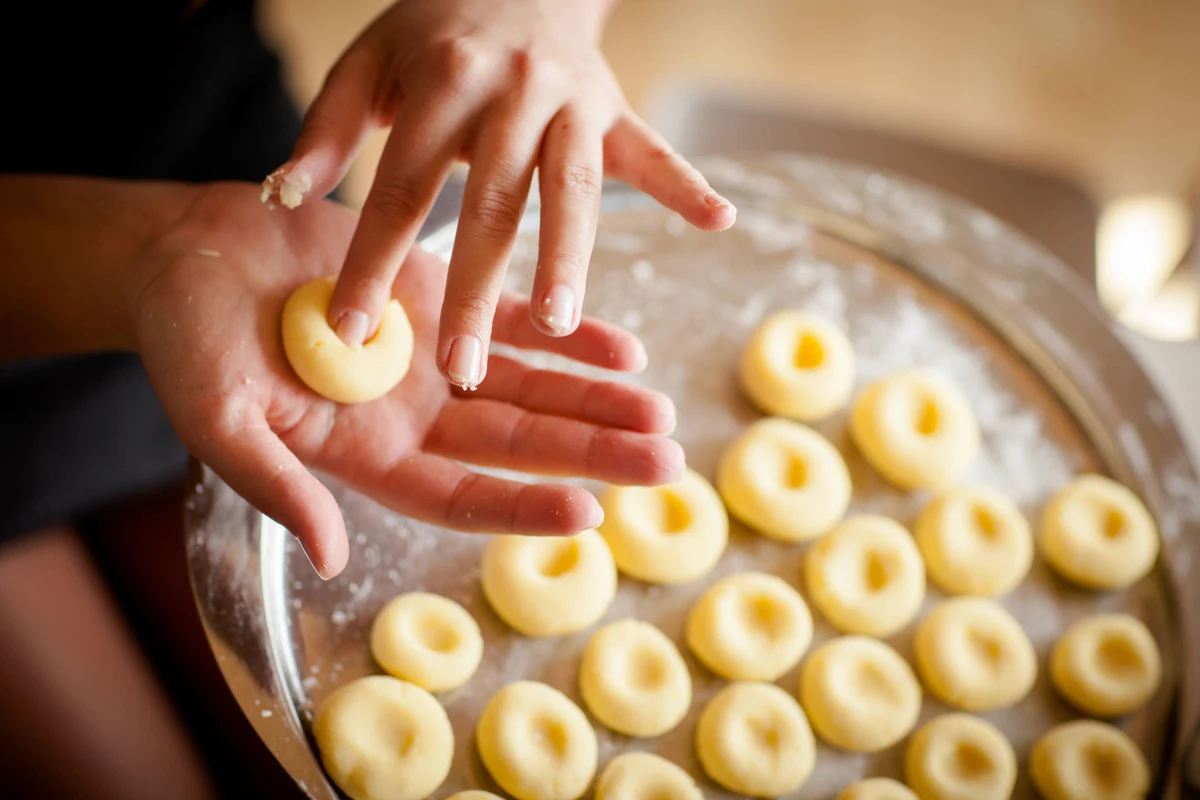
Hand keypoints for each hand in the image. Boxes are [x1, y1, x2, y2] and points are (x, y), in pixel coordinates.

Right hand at [131, 184, 681, 578]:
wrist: (189, 252)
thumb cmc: (185, 341)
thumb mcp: (218, 418)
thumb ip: (276, 484)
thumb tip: (330, 557)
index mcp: (367, 456)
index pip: (460, 495)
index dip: (522, 506)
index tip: (588, 513)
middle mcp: (414, 415)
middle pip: (519, 444)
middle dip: (592, 452)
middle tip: (668, 464)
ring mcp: (433, 356)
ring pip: (532, 385)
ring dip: (596, 396)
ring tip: (660, 409)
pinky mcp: (439, 295)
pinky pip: (514, 318)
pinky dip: (566, 332)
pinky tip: (623, 347)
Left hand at [263, 0, 735, 388]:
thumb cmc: (431, 35)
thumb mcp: (368, 65)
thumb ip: (326, 130)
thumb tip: (285, 196)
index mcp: (442, 83)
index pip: (403, 187)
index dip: (374, 260)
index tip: (351, 330)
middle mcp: (512, 92)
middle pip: (492, 204)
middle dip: (475, 290)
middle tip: (458, 368)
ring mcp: (573, 101)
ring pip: (572, 190)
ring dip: (572, 256)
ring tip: (562, 325)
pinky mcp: (617, 110)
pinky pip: (654, 153)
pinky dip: (687, 186)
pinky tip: (719, 221)